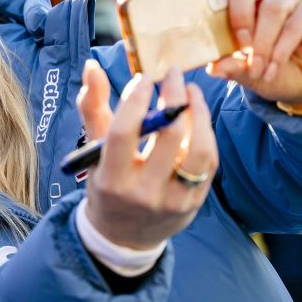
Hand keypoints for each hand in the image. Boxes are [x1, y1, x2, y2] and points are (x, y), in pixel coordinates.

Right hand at [77, 62, 217, 249]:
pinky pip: (208, 162)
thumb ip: (92, 108)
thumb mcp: (93, 152)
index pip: (124, 133)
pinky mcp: (195, 203)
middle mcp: (142, 193)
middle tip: (171, 74)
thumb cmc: (106, 184)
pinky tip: (197, 117)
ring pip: (199, 149)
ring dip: (198, 114)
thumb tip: (92, 66)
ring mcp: (173, 200)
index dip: (136, 99)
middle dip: (173, 96)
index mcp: (111, 180)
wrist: (124, 235)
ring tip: (191, 92)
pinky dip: (206, 133)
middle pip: (168, 136)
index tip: (143, 78)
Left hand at [189, 0, 301, 105]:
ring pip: (272, 7)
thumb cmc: (268, 68)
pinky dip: (280, 51)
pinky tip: (272, 69)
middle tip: (241, 48)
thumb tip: (215, 67)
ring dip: (262, 43)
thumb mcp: (244, 72)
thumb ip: (230, 67)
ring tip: (256, 69)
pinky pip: (295, 24)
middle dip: (239, 16)